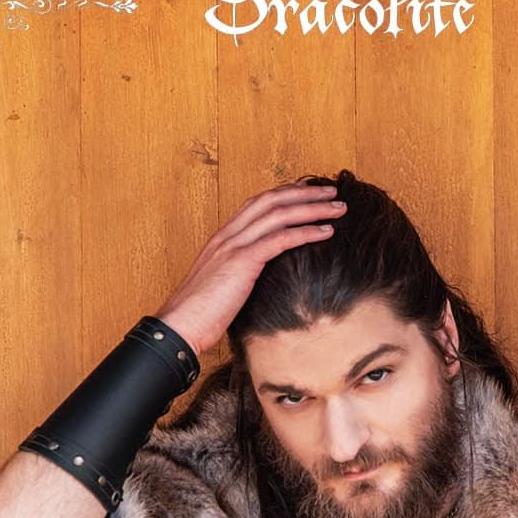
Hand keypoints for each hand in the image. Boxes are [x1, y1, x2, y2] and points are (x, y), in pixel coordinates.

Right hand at [154, 181, 347, 360]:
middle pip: (272, 199)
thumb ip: (239, 276)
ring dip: (313, 208)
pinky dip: (306, 232)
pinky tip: (327, 232)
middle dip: (305, 192)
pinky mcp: (242, 262)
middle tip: (332, 191)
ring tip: (338, 207)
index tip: (310, 194)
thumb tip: (259, 284)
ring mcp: (234, 245)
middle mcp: (228, 234)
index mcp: (222, 238)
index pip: (258, 204)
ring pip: (279, 213)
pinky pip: (280, 239)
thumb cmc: (199, 316)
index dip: (286, 194)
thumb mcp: (222, 288)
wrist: (179, 326)